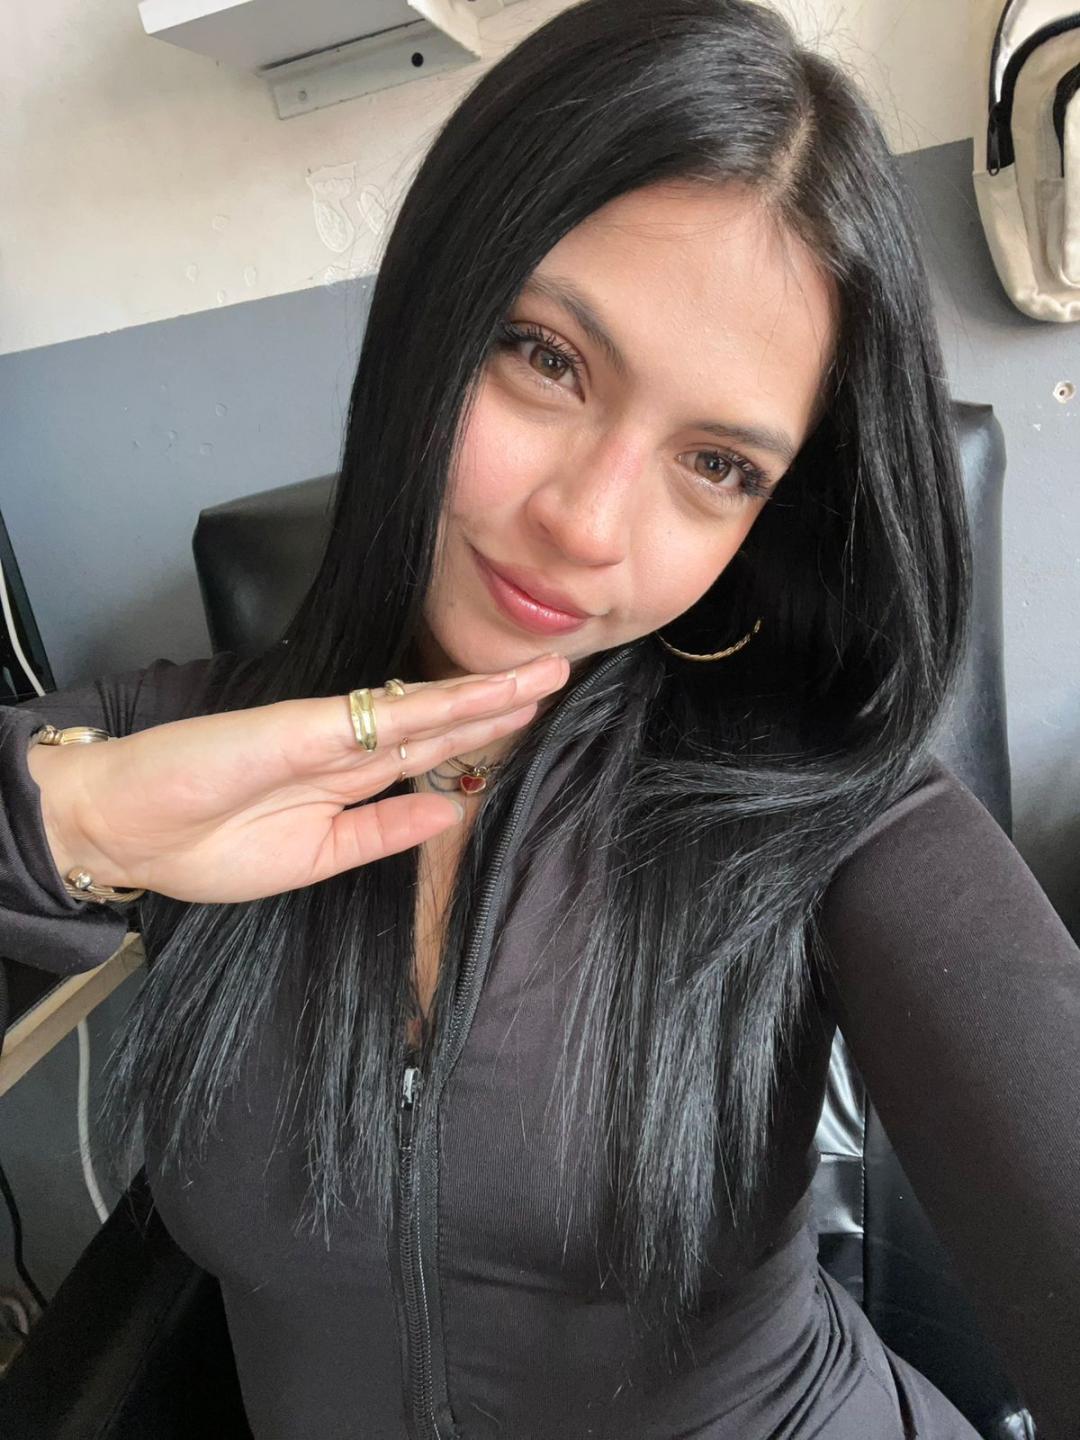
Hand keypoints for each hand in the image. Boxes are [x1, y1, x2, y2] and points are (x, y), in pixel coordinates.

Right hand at [37, 653, 569, 903]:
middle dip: (501, 704)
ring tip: (541, 677)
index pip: (430, 752)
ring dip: (484, 695)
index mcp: (349, 780)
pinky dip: (433, 707)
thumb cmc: (206, 847)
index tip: (529, 721)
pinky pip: (380, 717)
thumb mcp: (316, 858)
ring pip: (424, 709)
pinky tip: (478, 698)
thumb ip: (383, 832)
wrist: (126, 829)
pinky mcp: (303, 729)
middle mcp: (347, 748)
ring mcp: (327, 734)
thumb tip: (452, 813)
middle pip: (440, 722)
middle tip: (558, 676)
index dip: (481, 736)